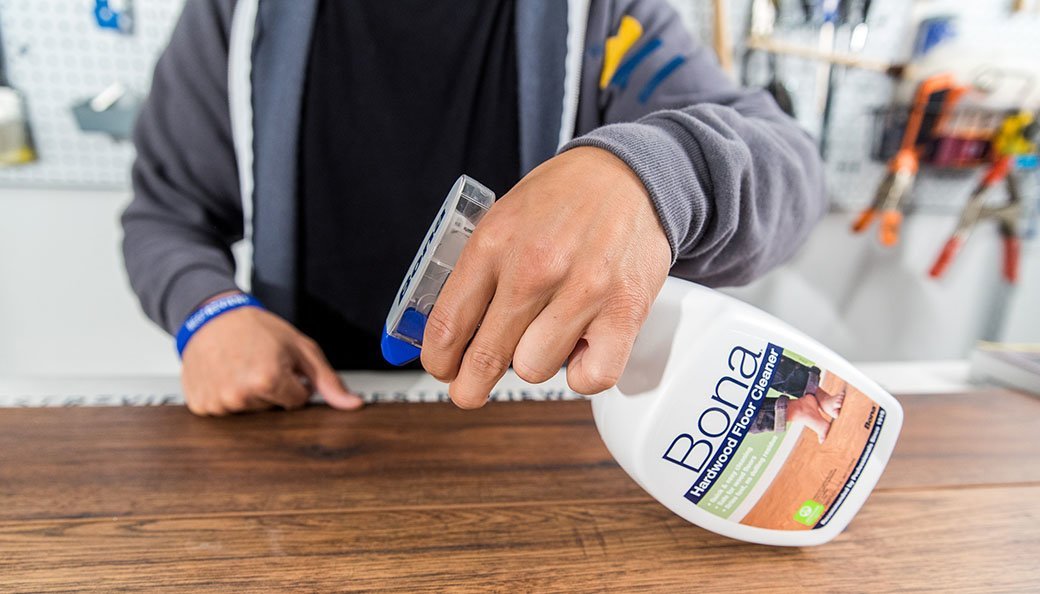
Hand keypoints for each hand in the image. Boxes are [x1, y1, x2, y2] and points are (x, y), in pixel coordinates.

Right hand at [181, 298, 363, 415]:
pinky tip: (225, 376)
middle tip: (259, 363)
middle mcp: (240, 395)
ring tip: (241, 367)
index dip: (294, 383)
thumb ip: (329, 381)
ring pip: (250, 412)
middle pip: (273, 409)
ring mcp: (218, 403)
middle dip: (272, 390)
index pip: (297, 402)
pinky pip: (225, 412)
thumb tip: (354, 404)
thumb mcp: (301, 348)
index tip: (281, 364)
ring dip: (250, 395)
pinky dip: (227, 397)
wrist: (213, 316)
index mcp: (267, 379)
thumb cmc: (258, 329)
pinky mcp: (201, 405)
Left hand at [421, 146, 671, 407]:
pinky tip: (581, 348)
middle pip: (486, 358)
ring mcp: (582, 292)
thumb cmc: (564, 200)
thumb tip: (447, 331)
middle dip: (470, 385)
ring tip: (546, 334)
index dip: (438, 360)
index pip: (448, 324)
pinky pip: (590, 376)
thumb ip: (475, 271)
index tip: (442, 368)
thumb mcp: (502, 219)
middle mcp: (535, 268)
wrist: (629, 175)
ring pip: (534, 370)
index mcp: (495, 243)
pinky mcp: (624, 312)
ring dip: (536, 361)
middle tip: (469, 390)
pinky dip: (583, 373)